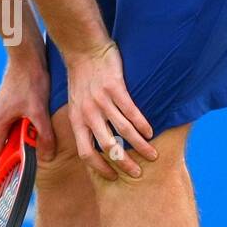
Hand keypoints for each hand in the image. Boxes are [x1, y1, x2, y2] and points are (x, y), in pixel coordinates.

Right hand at [0, 51, 55, 164]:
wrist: (27, 54)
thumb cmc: (30, 81)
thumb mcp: (39, 111)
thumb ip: (43, 136)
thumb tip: (47, 157)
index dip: (9, 164)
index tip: (26, 167)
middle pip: (6, 146)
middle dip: (21, 150)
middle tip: (39, 150)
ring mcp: (2, 111)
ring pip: (13, 134)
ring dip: (26, 137)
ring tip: (42, 133)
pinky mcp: (10, 104)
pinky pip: (17, 123)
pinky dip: (28, 126)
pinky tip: (42, 120)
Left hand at [65, 39, 156, 179]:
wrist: (83, 49)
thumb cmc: (81, 78)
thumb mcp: (75, 104)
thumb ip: (84, 122)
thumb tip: (94, 142)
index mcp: (77, 120)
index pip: (86, 152)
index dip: (100, 167)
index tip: (113, 176)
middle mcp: (88, 113)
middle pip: (108, 147)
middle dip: (124, 163)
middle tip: (138, 173)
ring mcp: (102, 100)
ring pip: (124, 130)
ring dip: (140, 145)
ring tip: (152, 154)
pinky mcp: (115, 87)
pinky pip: (131, 111)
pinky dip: (143, 124)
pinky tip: (151, 132)